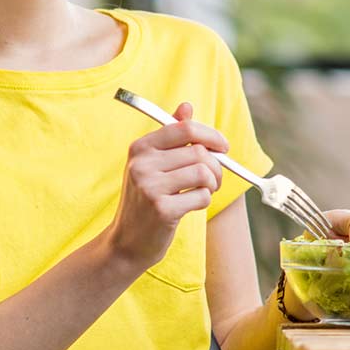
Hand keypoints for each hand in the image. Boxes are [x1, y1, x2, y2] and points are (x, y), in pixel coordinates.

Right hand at [109, 103, 228, 268]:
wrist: (126, 243)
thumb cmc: (145, 199)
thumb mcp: (152, 164)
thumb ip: (171, 136)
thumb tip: (187, 107)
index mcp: (140, 147)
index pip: (185, 129)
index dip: (211, 135)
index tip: (223, 147)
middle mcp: (141, 164)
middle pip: (199, 152)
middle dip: (216, 166)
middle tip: (214, 179)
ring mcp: (149, 186)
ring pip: (203, 173)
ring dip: (212, 184)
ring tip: (204, 191)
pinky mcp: (161, 209)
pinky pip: (201, 196)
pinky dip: (203, 201)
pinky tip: (190, 206)